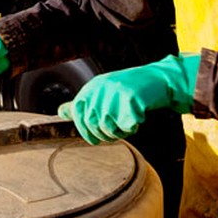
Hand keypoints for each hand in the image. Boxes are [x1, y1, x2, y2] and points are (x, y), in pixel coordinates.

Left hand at [58, 53, 198, 144]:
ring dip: (119, 132)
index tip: (95, 138)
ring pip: (108, 128)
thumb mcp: (102, 92)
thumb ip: (83, 103)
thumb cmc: (128, 88)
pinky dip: (132, 127)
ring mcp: (115, 93)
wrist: (157, 79)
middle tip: (116, 132)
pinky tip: (137, 119)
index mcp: (92, 87)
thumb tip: (61, 111)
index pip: (77, 113)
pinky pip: (126, 126)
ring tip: (127, 123)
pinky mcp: (130, 100)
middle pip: (92, 124)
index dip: (85, 130)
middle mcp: (101, 89)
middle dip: (104, 135)